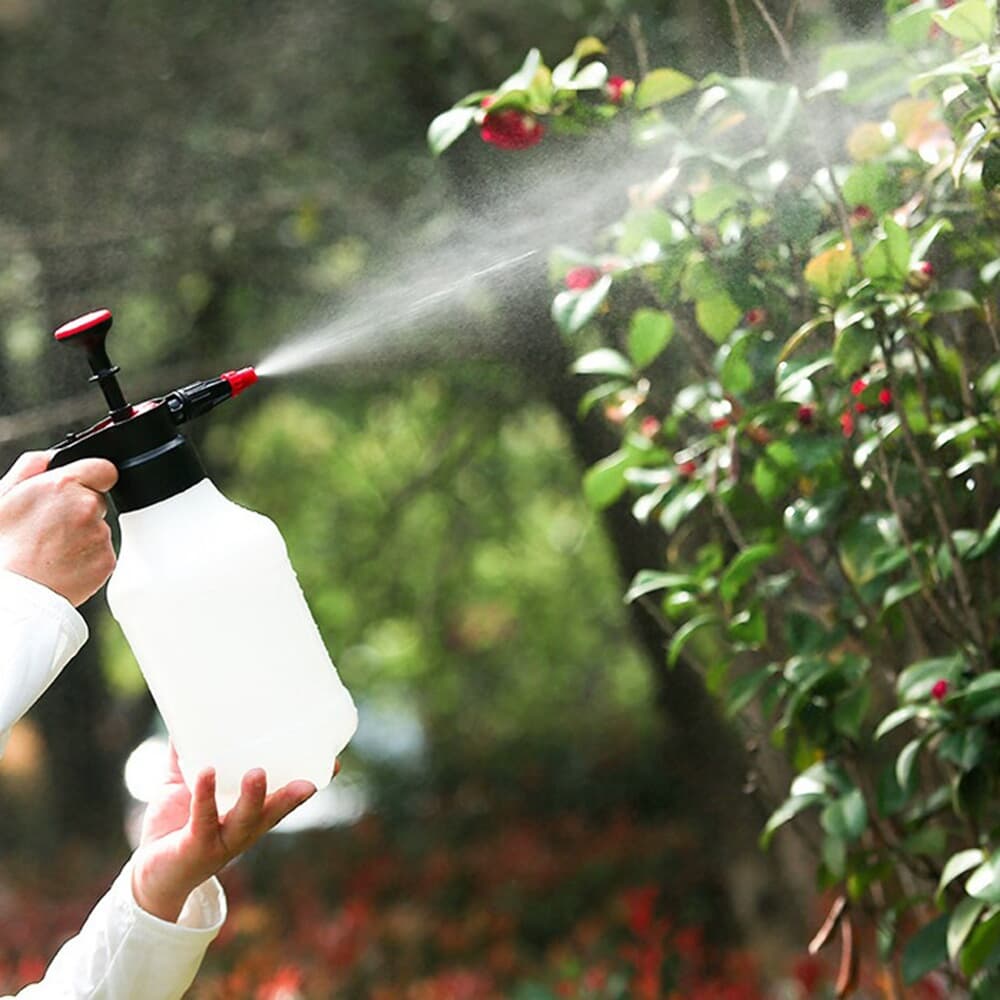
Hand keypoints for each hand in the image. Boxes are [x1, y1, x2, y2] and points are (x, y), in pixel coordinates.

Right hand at [0, 451, 117, 605]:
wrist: (12, 593)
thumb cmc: (1, 548)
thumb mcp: (1, 497)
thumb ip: (28, 469)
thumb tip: (46, 458)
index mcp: (63, 485)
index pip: (103, 468)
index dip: (91, 477)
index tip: (81, 487)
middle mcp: (87, 507)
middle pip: (97, 500)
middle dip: (80, 509)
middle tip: (51, 527)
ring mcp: (99, 535)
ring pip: (98, 528)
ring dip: (82, 535)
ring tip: (51, 549)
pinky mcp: (107, 560)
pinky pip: (101, 553)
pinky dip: (87, 558)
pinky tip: (61, 564)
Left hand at [131, 744, 328, 921]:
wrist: (146, 875)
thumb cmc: (173, 826)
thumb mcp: (182, 786)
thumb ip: (186, 755)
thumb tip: (185, 715)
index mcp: (250, 816)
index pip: (286, 800)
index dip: (310, 783)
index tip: (333, 763)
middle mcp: (242, 831)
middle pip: (274, 814)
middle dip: (291, 796)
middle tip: (308, 779)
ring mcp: (221, 841)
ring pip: (245, 821)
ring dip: (254, 798)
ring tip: (257, 772)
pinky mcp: (194, 846)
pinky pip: (203, 820)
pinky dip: (206, 796)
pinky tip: (206, 773)